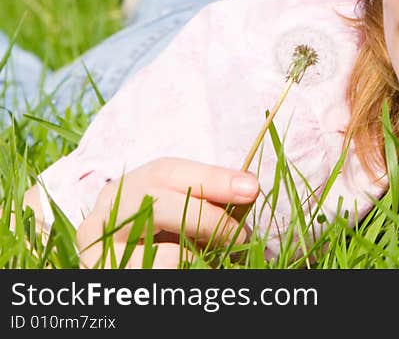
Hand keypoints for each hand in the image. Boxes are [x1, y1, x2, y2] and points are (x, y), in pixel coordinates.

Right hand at [76, 157, 258, 268]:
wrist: (131, 279)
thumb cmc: (165, 247)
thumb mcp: (182, 219)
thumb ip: (208, 204)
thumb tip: (247, 189)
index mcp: (124, 192)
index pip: (165, 172)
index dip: (211, 177)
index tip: (249, 188)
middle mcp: (100, 216)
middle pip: (154, 201)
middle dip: (205, 216)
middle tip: (237, 233)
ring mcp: (96, 250)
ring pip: (153, 245)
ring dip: (193, 254)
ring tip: (206, 260)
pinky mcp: (103, 277)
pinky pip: (155, 273)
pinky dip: (180, 273)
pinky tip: (182, 273)